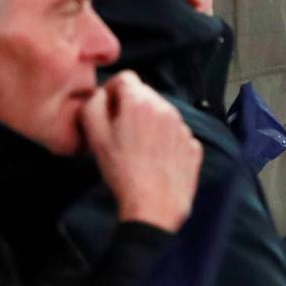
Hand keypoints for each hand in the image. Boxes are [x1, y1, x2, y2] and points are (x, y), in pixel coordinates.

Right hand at [80, 72, 200, 231]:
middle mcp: (166, 108)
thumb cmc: (123, 173)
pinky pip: (176, 134)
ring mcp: (183, 127)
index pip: (125, 77)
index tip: (106, 110)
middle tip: (118, 134)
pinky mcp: (193, 147)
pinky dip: (165, 141)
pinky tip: (154, 160)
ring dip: (148, 124)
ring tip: (137, 151)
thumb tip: (99, 95)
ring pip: (160, 114)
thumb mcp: (95, 137)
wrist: (154, 208)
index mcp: (140, 102)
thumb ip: (92, 105)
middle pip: (144, 95)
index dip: (110, 91)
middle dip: (129, 108)